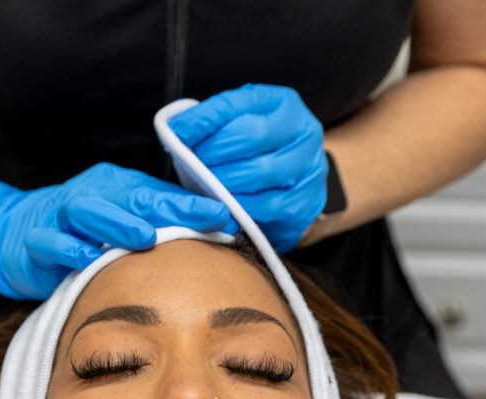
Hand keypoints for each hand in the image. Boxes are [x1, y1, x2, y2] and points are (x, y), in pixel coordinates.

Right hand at [0, 163, 231, 298]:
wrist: (7, 233)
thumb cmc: (77, 233)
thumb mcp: (118, 224)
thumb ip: (156, 226)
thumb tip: (211, 234)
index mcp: (115, 188)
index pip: (159, 194)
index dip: (192, 205)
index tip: (225, 216)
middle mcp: (91, 196)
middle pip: (132, 197)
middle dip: (170, 209)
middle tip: (203, 219)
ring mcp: (60, 216)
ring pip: (89, 212)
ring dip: (117, 223)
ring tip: (145, 237)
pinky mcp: (34, 240)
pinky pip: (51, 242)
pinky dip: (68, 248)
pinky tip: (86, 258)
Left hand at [169, 83, 327, 252]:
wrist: (292, 183)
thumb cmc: (256, 152)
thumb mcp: (237, 126)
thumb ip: (212, 124)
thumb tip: (174, 129)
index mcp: (282, 103)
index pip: (238, 104)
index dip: (205, 119)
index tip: (178, 133)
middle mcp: (304, 130)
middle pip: (253, 135)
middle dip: (215, 152)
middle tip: (193, 166)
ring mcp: (311, 166)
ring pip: (263, 172)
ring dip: (226, 183)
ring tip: (206, 188)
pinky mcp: (309, 201)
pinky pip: (272, 206)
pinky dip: (243, 208)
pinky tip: (227, 208)